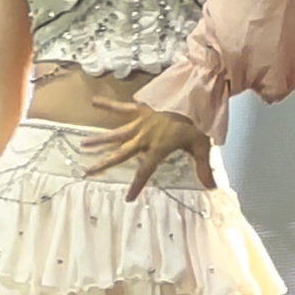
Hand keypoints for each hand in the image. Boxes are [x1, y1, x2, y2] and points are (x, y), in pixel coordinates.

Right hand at [80, 97, 212, 201]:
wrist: (194, 95)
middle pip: (121, 154)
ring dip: (99, 140)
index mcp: (158, 149)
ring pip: (116, 134)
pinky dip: (108, 104)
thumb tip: (212, 188)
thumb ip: (204, 167)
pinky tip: (93, 101)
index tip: (128, 198)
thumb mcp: (203, 146)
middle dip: (104, 164)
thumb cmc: (198, 122)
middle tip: (87, 171)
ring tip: (83, 144)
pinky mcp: (140, 109)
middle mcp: (145, 138)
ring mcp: (140, 123)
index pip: (145, 171)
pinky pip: (122, 107)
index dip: (137, 186)